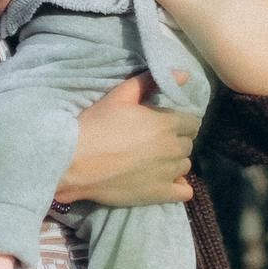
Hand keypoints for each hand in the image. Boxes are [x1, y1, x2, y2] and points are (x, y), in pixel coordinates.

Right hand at [54, 76, 196, 207]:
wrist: (75, 162)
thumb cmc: (96, 125)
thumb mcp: (120, 96)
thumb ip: (150, 82)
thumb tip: (183, 75)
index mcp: (167, 123)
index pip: (192, 122)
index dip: (181, 121)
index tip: (166, 123)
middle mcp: (173, 148)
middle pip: (188, 143)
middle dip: (176, 140)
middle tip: (156, 141)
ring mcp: (168, 173)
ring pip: (185, 165)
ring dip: (175, 161)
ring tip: (156, 160)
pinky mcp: (159, 194)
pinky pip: (184, 193)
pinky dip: (179, 187)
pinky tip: (166, 182)